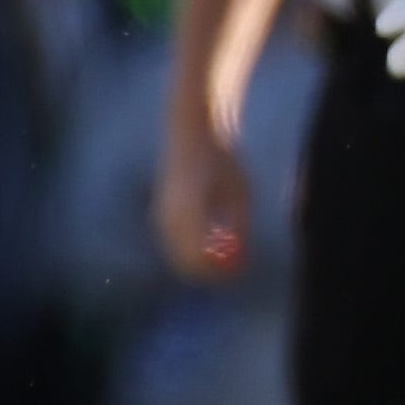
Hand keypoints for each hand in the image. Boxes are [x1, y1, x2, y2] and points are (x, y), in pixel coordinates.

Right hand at [154, 116, 253, 284]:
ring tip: (226, 243)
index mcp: (189, 212)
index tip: (239, 271)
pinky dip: (193, 249)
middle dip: (210, 271)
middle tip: (234, 269)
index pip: (198, 260)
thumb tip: (243, 260)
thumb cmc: (223, 159)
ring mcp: (161, 216)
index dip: (218, 272)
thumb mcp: (240, 193)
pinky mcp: (161, 214)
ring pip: (179, 257)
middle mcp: (169, 217)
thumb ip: (240, 227)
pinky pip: (175, 245)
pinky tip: (213, 233)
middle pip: (185, 264)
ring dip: (201, 260)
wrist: (193, 132)